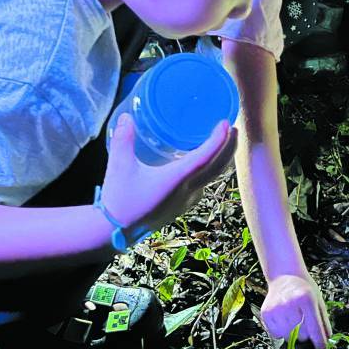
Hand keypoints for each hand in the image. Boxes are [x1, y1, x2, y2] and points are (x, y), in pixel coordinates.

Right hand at [100, 114, 237, 234]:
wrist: (114, 232)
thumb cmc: (119, 199)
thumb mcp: (119, 165)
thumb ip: (123, 139)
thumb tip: (126, 115)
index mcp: (176, 180)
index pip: (205, 157)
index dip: (218, 139)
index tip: (227, 123)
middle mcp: (187, 191)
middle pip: (218, 168)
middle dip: (229, 147)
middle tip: (233, 127)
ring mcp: (187, 201)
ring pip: (213, 178)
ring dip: (221, 159)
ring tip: (223, 141)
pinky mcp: (182, 206)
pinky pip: (204, 185)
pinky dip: (210, 170)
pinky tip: (203, 163)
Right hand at [261, 272, 331, 348]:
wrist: (285, 275)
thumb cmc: (305, 289)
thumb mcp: (319, 301)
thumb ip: (324, 323)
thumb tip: (328, 345)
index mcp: (306, 299)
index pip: (315, 329)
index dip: (320, 345)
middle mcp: (290, 304)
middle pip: (302, 336)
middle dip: (306, 335)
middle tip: (305, 323)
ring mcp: (276, 309)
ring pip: (288, 337)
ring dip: (293, 334)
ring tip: (293, 319)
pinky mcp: (266, 314)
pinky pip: (276, 334)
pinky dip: (282, 332)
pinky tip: (284, 319)